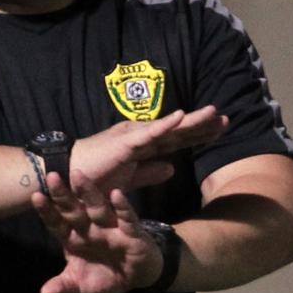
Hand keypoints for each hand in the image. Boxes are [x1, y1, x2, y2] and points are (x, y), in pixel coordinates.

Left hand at [32, 170, 162, 292]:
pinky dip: (122, 206)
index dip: (47, 211)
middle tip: (51, 175)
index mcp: (74, 238)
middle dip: (63, 194)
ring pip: (97, 207)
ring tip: (78, 175)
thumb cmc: (104, 276)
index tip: (35, 196)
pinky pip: (126, 218)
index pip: (57, 223)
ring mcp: (110, 227)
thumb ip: (64, 286)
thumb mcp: (81, 286)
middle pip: (74, 209)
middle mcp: (89, 228)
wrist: (137, 277)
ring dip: (88, 192)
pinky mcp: (131, 232)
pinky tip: (116, 193)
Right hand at [71, 105, 226, 191]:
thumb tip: (173, 168)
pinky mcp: (124, 143)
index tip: (220, 130)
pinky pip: (149, 133)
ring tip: (213, 113)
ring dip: (191, 121)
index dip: (198, 134)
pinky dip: (165, 124)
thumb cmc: (93, 179)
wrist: (67, 177)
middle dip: (202, 125)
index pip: (175, 139)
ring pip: (168, 128)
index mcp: (142, 146)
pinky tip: (181, 117)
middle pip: (177, 130)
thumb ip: (150, 172)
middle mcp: (140, 136)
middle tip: (226, 118)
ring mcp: (133, 137)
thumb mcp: (128, 179)